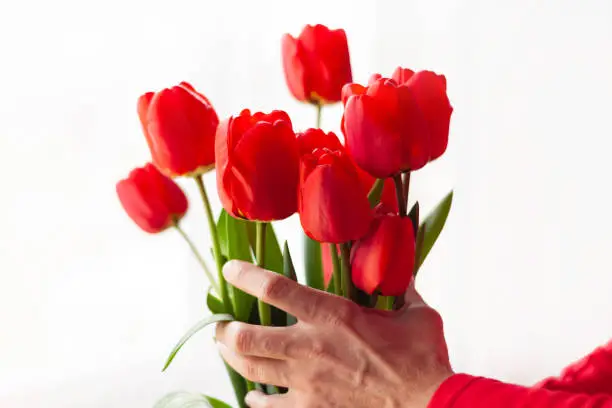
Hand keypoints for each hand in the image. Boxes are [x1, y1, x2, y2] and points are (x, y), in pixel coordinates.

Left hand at [216, 261, 452, 407]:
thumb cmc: (423, 357)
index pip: (275, 289)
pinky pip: (270, 407)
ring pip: (251, 369)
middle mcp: (310, 347)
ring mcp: (307, 382)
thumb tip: (402, 272)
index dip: (246, 275)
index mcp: (333, 315)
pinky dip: (256, 401)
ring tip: (224, 348)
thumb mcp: (417, 313)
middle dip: (225, 329)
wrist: (428, 404)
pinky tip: (251, 396)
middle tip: (220, 323)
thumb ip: (403, 289)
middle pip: (246, 337)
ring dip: (231, 357)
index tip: (230, 268)